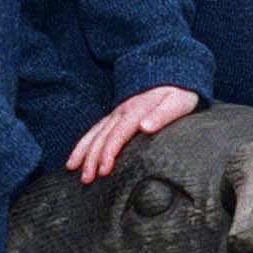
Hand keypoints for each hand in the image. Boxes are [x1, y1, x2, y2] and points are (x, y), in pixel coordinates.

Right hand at [66, 84, 200, 182]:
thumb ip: (162, 115)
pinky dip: (83, 142)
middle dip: (91, 157)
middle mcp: (122, 111)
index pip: (118, 134)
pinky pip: (95, 129)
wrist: (172, 74)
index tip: (104, 170)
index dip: (109, 152)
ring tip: (73, 169)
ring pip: (95, 132)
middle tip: (86, 178)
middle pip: (102, 136)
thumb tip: (145, 127)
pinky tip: (76, 156)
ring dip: (83, 151)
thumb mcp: (178, 102)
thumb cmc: (179, 94)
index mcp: (136, 109)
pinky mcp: (115, 115)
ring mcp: (117, 112)